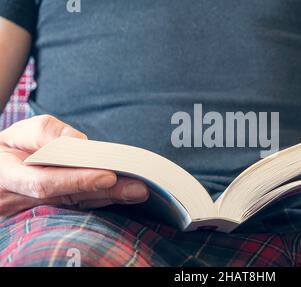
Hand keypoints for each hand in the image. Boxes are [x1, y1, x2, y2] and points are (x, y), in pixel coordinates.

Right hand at [0, 115, 149, 218]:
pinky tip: (124, 195)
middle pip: (68, 199)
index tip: (109, 175)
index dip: (78, 180)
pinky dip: (100, 199)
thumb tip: (82, 143)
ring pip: (76, 206)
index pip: (44, 183)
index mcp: (6, 177)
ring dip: (109, 198)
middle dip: (106, 193)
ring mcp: (33, 212)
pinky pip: (77, 207)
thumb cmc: (9, 147)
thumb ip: (48, 132)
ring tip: (138, 191)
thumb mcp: (20, 132)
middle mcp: (18, 201)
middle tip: (138, 188)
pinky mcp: (48, 214)